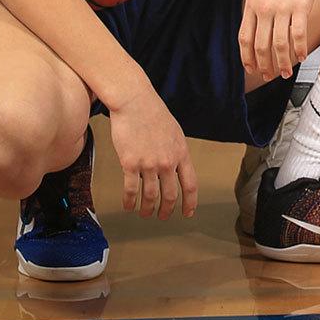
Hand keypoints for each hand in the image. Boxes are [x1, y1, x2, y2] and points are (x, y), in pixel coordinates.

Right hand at [109, 84, 197, 218]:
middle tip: (163, 217)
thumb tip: (176, 167)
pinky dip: (130, 202)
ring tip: (145, 214)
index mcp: (181, 153)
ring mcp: (149, 163)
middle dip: (167, 210)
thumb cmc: (153, 114)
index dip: (190, 202)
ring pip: (150, 196)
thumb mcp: (175, 132)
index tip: (188, 213)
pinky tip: (129, 206)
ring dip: (148, 209)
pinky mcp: (130, 163)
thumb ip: (176, 151)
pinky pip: (131, 190)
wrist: (135, 102)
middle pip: (170, 195)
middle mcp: (167, 161)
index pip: (190, 184)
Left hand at [239, 0, 319, 82]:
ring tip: (287, 72)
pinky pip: (298, 34)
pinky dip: (300, 49)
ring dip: (283, 63)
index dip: (247, 57)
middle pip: (261, 45)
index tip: (251, 69)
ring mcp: (282, 7)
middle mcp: (264, 8)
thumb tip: (255, 27)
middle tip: (269, 76)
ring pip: (279, 44)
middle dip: (264, 65)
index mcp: (252, 4)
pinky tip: (302, 56)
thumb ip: (256, 6)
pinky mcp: (300, 5)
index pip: (245, 38)